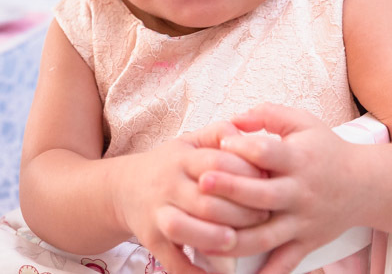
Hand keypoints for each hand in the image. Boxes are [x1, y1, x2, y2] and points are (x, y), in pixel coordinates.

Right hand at [120, 121, 269, 273]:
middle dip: (238, 212)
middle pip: (205, 200)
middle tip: (263, 217)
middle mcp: (168, 186)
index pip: (216, 163)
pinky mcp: (152, 240)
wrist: (123, 188)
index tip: (268, 182)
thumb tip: (243, 131)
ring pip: (182, 228)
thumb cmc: (167, 166)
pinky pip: (172, 261)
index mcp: (181, 159)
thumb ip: (217, 134)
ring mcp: (157, 214)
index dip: (246, 173)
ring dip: (210, 237)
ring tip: (233, 240)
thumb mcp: (188, 143)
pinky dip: (193, 273)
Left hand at [198, 104, 362, 273]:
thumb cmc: (325, 149)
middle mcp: (300, 193)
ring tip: (203, 237)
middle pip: (262, 195)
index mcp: (298, 160)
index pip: (268, 153)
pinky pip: (284, 262)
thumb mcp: (302, 123)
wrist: (367, 186)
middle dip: (231, 189)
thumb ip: (267, 115)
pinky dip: (264, 273)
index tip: (218, 143)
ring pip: (266, 235)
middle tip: (201, 183)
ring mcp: (303, 221)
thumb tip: (232, 119)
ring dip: (234, 238)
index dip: (243, 147)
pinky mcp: (307, 243)